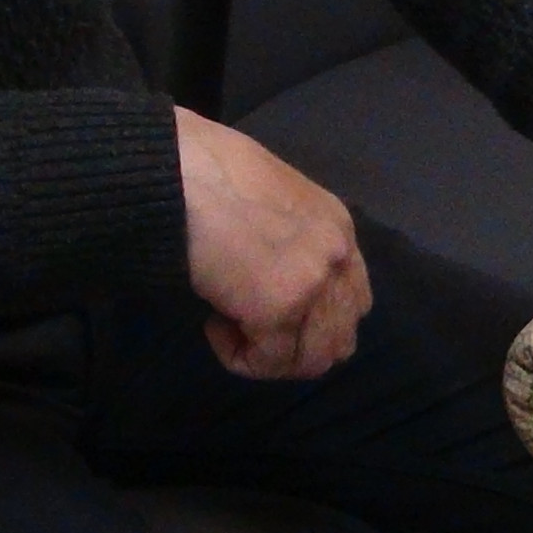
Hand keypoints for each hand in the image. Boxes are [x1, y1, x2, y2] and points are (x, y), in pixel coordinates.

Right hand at [175, 106, 372, 379]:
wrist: (178, 171)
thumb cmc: (208, 177)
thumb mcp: (272, 204)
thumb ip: (293, 243)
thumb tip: (275, 279)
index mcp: (338, 228)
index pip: (354, 300)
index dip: (313, 321)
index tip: (266, 308)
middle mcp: (338, 256)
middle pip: (339, 339)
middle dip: (293, 347)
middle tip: (249, 329)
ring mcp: (313, 282)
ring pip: (310, 360)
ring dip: (268, 355)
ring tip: (228, 323)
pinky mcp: (278, 306)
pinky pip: (267, 361)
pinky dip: (238, 355)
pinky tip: (213, 322)